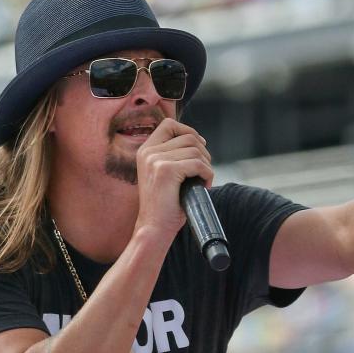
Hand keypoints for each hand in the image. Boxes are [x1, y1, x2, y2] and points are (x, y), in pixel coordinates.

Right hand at [134, 119, 213, 237]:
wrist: (154, 228)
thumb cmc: (165, 205)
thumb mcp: (164, 174)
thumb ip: (174, 155)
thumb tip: (199, 141)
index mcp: (145, 151)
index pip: (169, 124)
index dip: (188, 131)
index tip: (199, 146)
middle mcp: (148, 152)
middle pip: (188, 137)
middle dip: (203, 153)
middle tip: (203, 172)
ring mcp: (156, 160)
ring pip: (196, 150)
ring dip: (206, 166)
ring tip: (201, 181)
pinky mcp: (167, 171)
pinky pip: (199, 164)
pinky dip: (208, 175)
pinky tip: (203, 186)